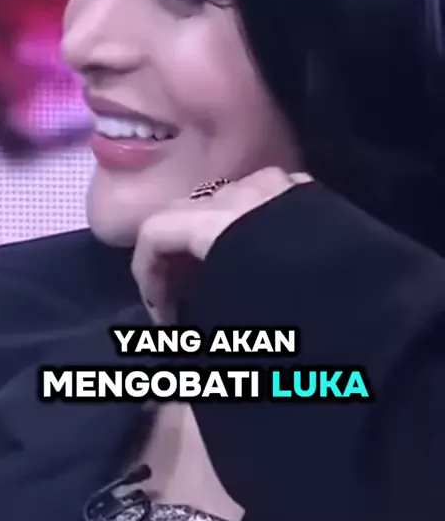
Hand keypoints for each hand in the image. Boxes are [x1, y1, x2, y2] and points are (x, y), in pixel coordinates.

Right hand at [131, 167, 311, 323]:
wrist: (374, 314)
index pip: (155, 232)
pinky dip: (250, 221)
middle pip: (186, 211)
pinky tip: (261, 251)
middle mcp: (245, 192)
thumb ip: (191, 324)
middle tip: (183, 301)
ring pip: (226, 199)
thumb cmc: (291, 321)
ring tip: (221, 272)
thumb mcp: (229, 334)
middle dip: (175, 255)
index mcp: (218, 221)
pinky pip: (266, 198)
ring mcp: (281, 187)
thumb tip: (170, 329)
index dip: (146, 276)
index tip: (163, 320)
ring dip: (211, 233)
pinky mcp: (310, 194)